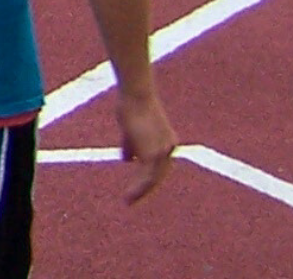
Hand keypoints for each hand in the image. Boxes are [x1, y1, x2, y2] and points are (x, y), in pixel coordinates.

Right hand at [116, 86, 177, 202]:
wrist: (136, 95)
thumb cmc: (131, 104)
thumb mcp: (130, 127)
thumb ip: (131, 145)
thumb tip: (126, 160)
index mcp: (166, 141)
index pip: (158, 164)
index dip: (147, 176)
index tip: (136, 186)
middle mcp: (168, 148)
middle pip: (158, 175)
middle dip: (145, 188)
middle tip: (132, 198)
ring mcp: (162, 152)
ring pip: (153, 179)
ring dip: (141, 191)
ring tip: (129, 200)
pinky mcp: (153, 154)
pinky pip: (146, 177)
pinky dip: (138, 189)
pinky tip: (128, 195)